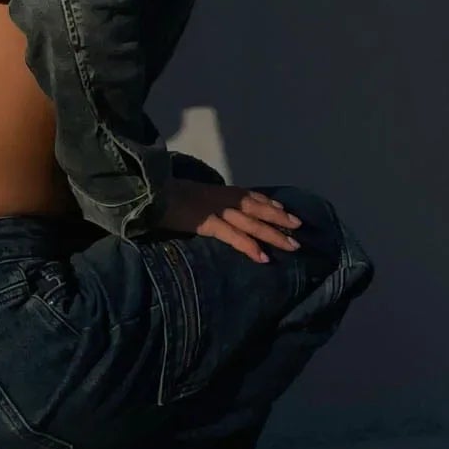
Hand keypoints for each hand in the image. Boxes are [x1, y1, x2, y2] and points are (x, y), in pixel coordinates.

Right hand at [157, 179, 300, 264]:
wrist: (150, 193)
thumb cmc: (167, 196)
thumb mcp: (192, 194)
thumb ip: (206, 202)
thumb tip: (214, 210)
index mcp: (219, 191)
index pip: (250, 196)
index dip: (269, 203)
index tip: (285, 210)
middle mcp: (224, 198)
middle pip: (258, 208)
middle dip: (279, 218)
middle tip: (299, 227)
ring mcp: (217, 210)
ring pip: (252, 223)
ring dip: (273, 234)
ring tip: (292, 245)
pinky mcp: (208, 222)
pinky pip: (233, 236)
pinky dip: (249, 246)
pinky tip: (262, 256)